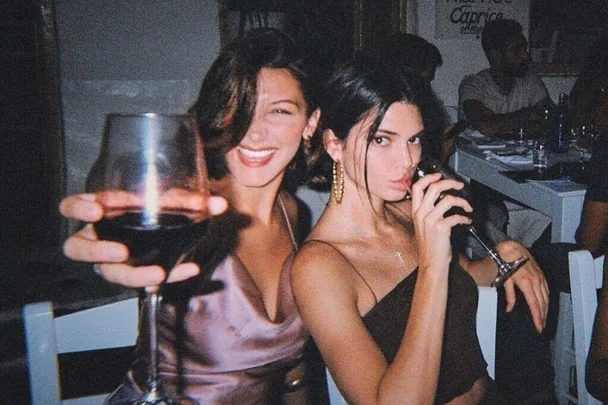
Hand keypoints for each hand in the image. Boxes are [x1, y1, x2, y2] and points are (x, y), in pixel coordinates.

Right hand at [60, 192, 227, 287]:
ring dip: (133, 274)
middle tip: (122, 251)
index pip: (71, 206)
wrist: (165, 229)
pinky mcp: (133, 273)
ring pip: (109, 273)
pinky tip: (188, 269)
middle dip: (98, 250)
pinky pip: (146, 280)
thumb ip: (190, 200)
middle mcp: (97, 237)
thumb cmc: (153, 208)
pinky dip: (172, 274)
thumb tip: (219, 204)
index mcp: (97, 211)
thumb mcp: (167, 199)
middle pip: (79, 249)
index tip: (97, 209)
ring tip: (157, 273)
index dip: (78, 208)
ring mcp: (111, 260)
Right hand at [411, 172, 472, 271]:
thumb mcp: (423, 225)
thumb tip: (441, 198)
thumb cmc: (429, 246)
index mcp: (416, 211)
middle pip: (434, 188)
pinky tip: (467, 221)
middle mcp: (421, 214)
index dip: (429, 178)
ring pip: (447, 199)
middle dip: (450, 183)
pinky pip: (456, 216)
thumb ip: (428, 211)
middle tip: (459, 185)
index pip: (417, 187)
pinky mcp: (441, 228)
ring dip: (462, 201)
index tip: (439, 175)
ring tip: (467, 207)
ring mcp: (430, 220)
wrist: (431, 263)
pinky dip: (465, 217)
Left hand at [495, 240, 548, 332]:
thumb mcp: (505, 280)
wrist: (512, 248)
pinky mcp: (541, 274)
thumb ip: (509, 296)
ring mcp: (540, 276)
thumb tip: (509, 308)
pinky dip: (547, 298)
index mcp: (526, 282)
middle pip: (542, 303)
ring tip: (543, 319)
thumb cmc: (506, 262)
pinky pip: (546, 289)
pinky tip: (546, 304)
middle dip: (542, 316)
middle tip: (541, 326)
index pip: (535, 304)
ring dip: (546, 309)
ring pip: (546, 297)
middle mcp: (536, 280)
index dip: (537, 317)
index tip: (539, 326)